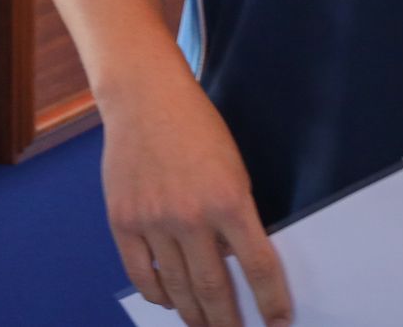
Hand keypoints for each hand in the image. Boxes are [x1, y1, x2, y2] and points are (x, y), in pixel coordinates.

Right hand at [101, 75, 291, 326]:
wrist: (145, 98)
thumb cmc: (197, 129)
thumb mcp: (233, 170)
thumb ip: (233, 218)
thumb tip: (230, 264)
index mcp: (229, 201)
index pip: (258, 267)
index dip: (271, 302)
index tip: (279, 322)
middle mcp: (191, 217)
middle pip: (215, 289)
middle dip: (228, 322)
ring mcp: (153, 221)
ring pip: (178, 289)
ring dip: (194, 315)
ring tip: (204, 325)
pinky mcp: (123, 220)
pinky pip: (140, 274)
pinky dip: (157, 294)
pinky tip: (168, 299)